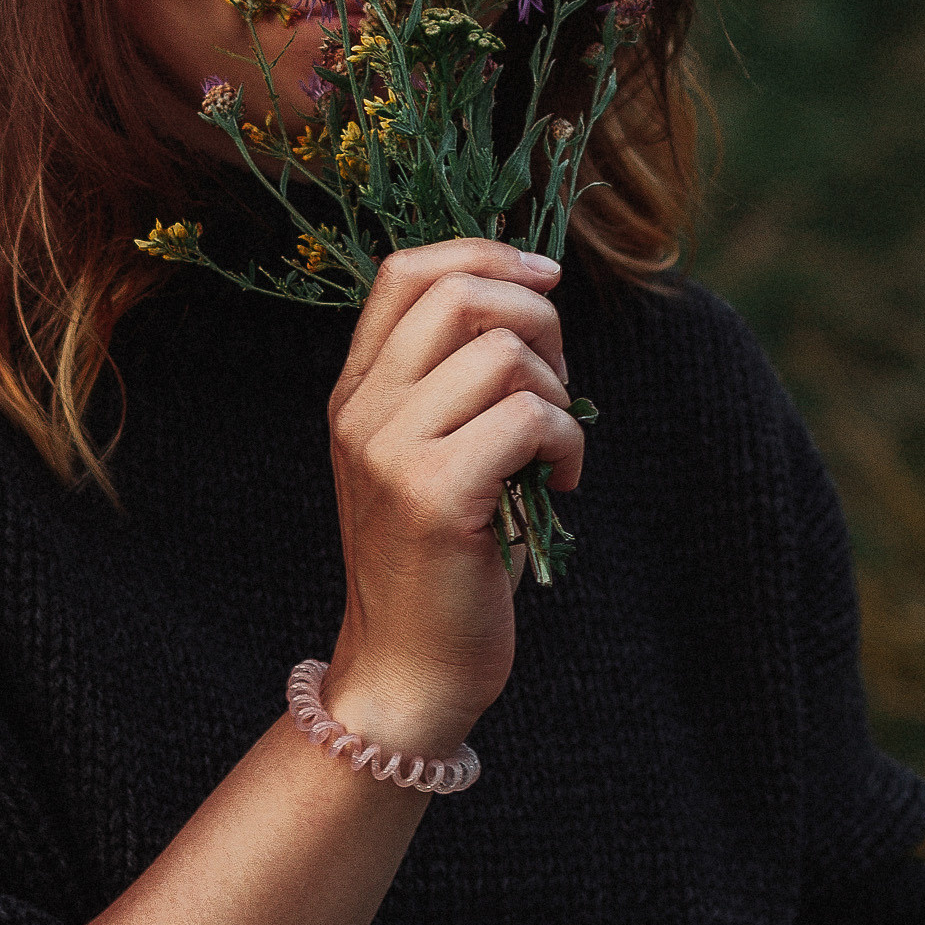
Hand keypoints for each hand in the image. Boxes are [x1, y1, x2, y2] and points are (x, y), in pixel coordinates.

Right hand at [322, 240, 579, 757]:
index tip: (543, 277)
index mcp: (356, 393)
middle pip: (460, 295)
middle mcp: (362, 413)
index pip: (406, 271)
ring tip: (554, 448)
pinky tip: (559, 484)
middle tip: (558, 384)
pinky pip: (530, 418)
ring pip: (504, 355)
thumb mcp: (431, 455)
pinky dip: (568, 443)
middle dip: (537, 319)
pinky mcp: (433, 496)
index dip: (485, 253)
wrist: (408, 672)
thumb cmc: (442, 562)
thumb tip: (531, 297)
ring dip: (558, 394)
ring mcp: (390, 452)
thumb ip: (454, 382)